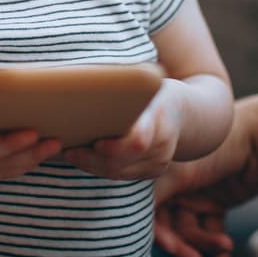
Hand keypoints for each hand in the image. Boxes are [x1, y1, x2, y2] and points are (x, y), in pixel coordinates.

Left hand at [62, 86, 183, 180]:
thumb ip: (125, 87)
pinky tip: (82, 158)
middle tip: (68, 148)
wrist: (189, 112)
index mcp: (159, 117)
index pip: (138, 140)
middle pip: (122, 160)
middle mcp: (163, 145)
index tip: (95, 143)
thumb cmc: (155, 90)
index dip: (114, 147)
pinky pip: (122, 175)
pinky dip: (99, 168)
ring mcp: (159, 162)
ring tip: (69, 152)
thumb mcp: (146, 81)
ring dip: (91, 165)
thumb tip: (87, 85)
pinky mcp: (153, 172)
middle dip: (92, 158)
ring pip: (118, 172)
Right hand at [152, 96, 257, 256]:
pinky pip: (211, 228)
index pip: (148, 211)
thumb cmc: (215, 148)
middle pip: (171, 226)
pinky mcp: (214, 202)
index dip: (158, 232)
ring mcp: (194, 194)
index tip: (173, 248)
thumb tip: (127, 218)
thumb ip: (150, 197)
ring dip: (207, 244)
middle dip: (185, 246)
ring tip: (225, 246)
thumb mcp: (177, 172)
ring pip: (192, 230)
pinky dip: (217, 245)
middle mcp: (172, 185)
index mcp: (157, 173)